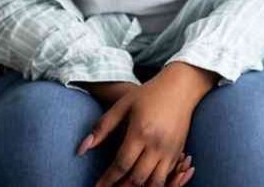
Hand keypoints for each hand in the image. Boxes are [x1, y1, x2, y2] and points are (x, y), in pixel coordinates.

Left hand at [78, 63, 217, 186]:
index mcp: (141, 132)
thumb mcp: (123, 105)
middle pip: (137, 179)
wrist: (181, 86)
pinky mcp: (179, 151)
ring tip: (126, 186)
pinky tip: (144, 182)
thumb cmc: (149, 94)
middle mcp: (157, 145)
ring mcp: (171, 150)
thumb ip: (102, 127)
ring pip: (155, 183)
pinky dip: (154, 182)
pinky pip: (167, 176)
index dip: (107, 180)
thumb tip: (81, 149)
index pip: (121, 165)